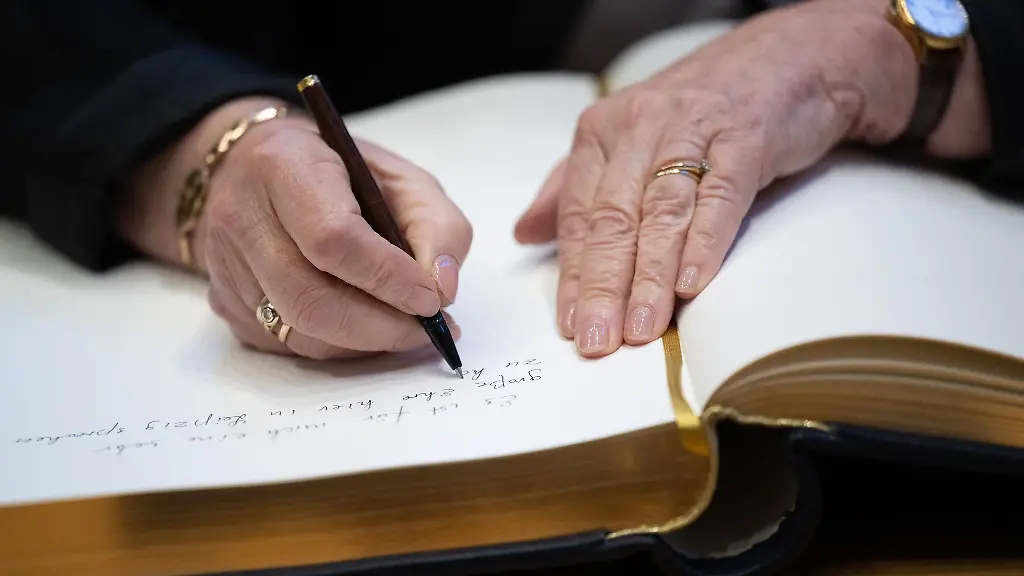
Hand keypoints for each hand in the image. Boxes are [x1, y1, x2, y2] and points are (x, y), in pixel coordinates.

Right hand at [118, 98, 471, 359]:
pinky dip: (339, 347)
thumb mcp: (402, 178)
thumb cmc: (337, 173)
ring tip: (406, 331)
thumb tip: (441, 291)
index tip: (431, 300)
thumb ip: (436, 226)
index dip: (388, 278)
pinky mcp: (225, 303)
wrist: (254, 171)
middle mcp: (242, 218)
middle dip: (381, 328)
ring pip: (299, 332)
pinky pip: (287, 345)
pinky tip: (366, 329)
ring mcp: (225, 266)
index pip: (333, 239)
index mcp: (284, 167)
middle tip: (429, 333)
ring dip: (365, 344)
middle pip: (311, 300)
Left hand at [514, 0, 921, 356]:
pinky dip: (704, 243)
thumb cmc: (699, 110)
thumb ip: (573, 187)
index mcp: (602, 132)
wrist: (786, 59)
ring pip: (660, 214)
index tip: (569, 326)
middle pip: (613, 219)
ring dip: (648, 278)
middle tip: (596, 341)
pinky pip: (720, 197)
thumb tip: (525, 232)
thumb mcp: (628, 140)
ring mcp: (693, 130)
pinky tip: (691, 286)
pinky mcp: (745, 138)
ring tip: (638, 330)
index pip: (578, 215)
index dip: (573, 275)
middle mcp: (640, 127)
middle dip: (602, 287)